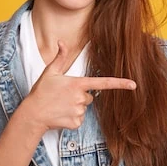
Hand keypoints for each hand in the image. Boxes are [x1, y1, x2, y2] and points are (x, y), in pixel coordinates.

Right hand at [19, 40, 136, 132]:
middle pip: (88, 96)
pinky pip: (79, 119)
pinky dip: (71, 118)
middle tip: (62, 96)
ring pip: (83, 108)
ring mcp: (79, 111)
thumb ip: (60, 57)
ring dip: (74, 107)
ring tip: (59, 105)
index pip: (103, 83)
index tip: (133, 85)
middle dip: (79, 96)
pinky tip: (60, 115)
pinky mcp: (76, 123)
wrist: (32, 115)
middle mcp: (81, 98)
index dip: (120, 83)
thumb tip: (62, 42)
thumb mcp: (50, 72)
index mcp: (77, 84)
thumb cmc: (41, 92)